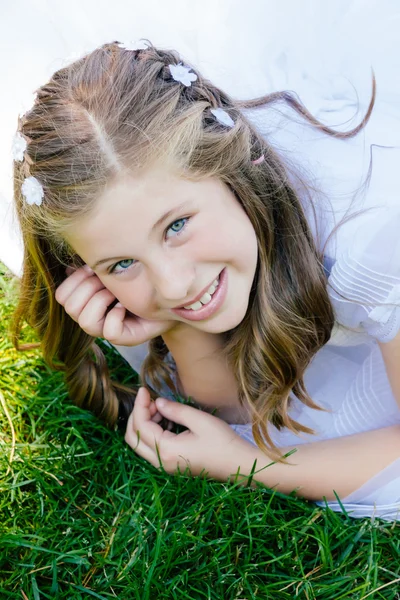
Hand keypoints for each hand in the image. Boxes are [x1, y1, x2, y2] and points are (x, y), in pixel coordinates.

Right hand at [55, 265, 174, 345]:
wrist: (169, 299)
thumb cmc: (141, 283)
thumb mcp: (114, 271)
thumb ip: (93, 269)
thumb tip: (71, 265)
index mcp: (85, 301)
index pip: (61, 296)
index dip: (74, 280)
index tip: (94, 269)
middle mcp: (92, 318)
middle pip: (70, 307)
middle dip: (89, 288)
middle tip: (108, 282)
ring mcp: (106, 330)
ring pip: (86, 322)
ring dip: (101, 301)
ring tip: (117, 295)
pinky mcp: (123, 339)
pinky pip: (109, 331)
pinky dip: (116, 316)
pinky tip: (125, 307)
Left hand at [125, 387, 254, 479]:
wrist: (238, 464)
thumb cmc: (222, 441)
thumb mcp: (199, 420)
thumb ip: (175, 410)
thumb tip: (158, 402)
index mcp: (166, 451)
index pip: (141, 426)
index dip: (139, 405)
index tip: (144, 389)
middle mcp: (161, 462)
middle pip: (133, 438)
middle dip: (137, 415)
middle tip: (151, 399)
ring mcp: (165, 466)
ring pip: (140, 444)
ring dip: (144, 423)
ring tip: (161, 408)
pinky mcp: (171, 465)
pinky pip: (151, 448)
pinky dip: (152, 431)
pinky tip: (166, 419)